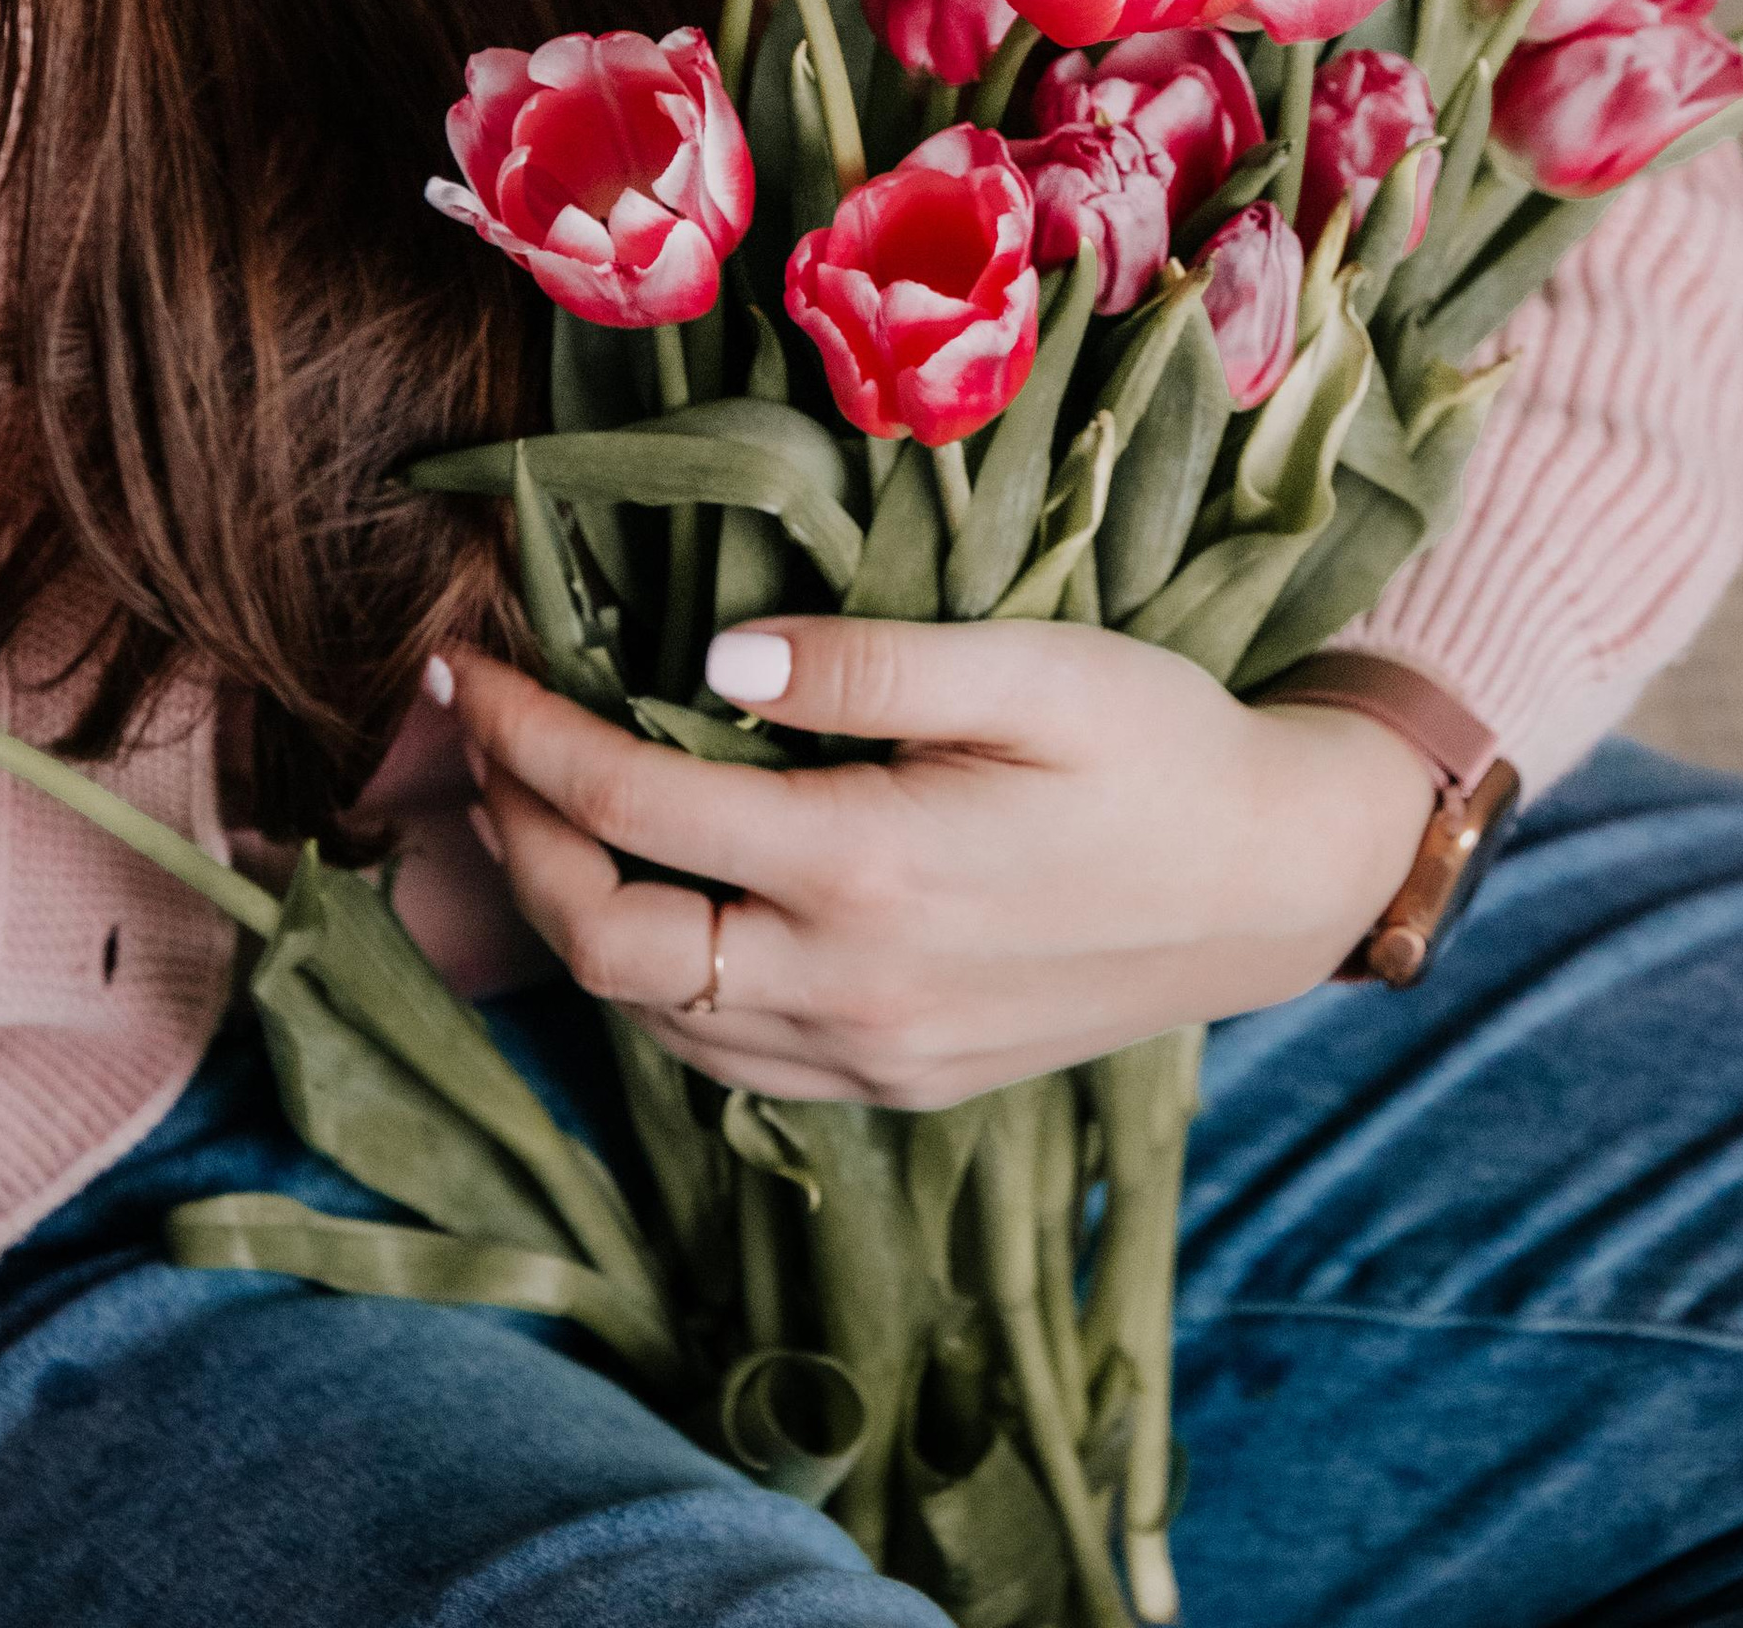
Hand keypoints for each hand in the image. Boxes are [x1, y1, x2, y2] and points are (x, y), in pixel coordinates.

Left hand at [443, 619, 1434, 1107]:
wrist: (1276, 884)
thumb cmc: (1160, 744)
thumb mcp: (1030, 665)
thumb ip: (864, 664)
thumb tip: (709, 661)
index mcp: (869, 870)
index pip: (630, 807)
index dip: (525, 732)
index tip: (466, 659)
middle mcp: (851, 989)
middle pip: (605, 943)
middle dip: (513, 835)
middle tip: (477, 736)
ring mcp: (874, 1056)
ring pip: (651, 1021)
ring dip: (570, 913)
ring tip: (533, 804)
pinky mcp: (900, 1084)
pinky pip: (726, 1059)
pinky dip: (651, 984)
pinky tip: (649, 897)